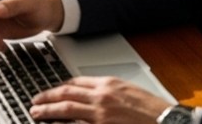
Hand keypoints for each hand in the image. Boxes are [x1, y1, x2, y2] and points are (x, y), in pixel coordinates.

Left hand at [30, 77, 173, 122]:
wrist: (166, 120)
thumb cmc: (152, 108)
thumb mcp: (128, 90)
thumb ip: (108, 90)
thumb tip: (91, 92)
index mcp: (107, 84)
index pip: (75, 82)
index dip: (59, 87)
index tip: (51, 91)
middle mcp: (101, 96)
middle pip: (65, 94)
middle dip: (47, 96)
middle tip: (35, 100)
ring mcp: (100, 114)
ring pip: (66, 110)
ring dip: (48, 111)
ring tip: (36, 112)